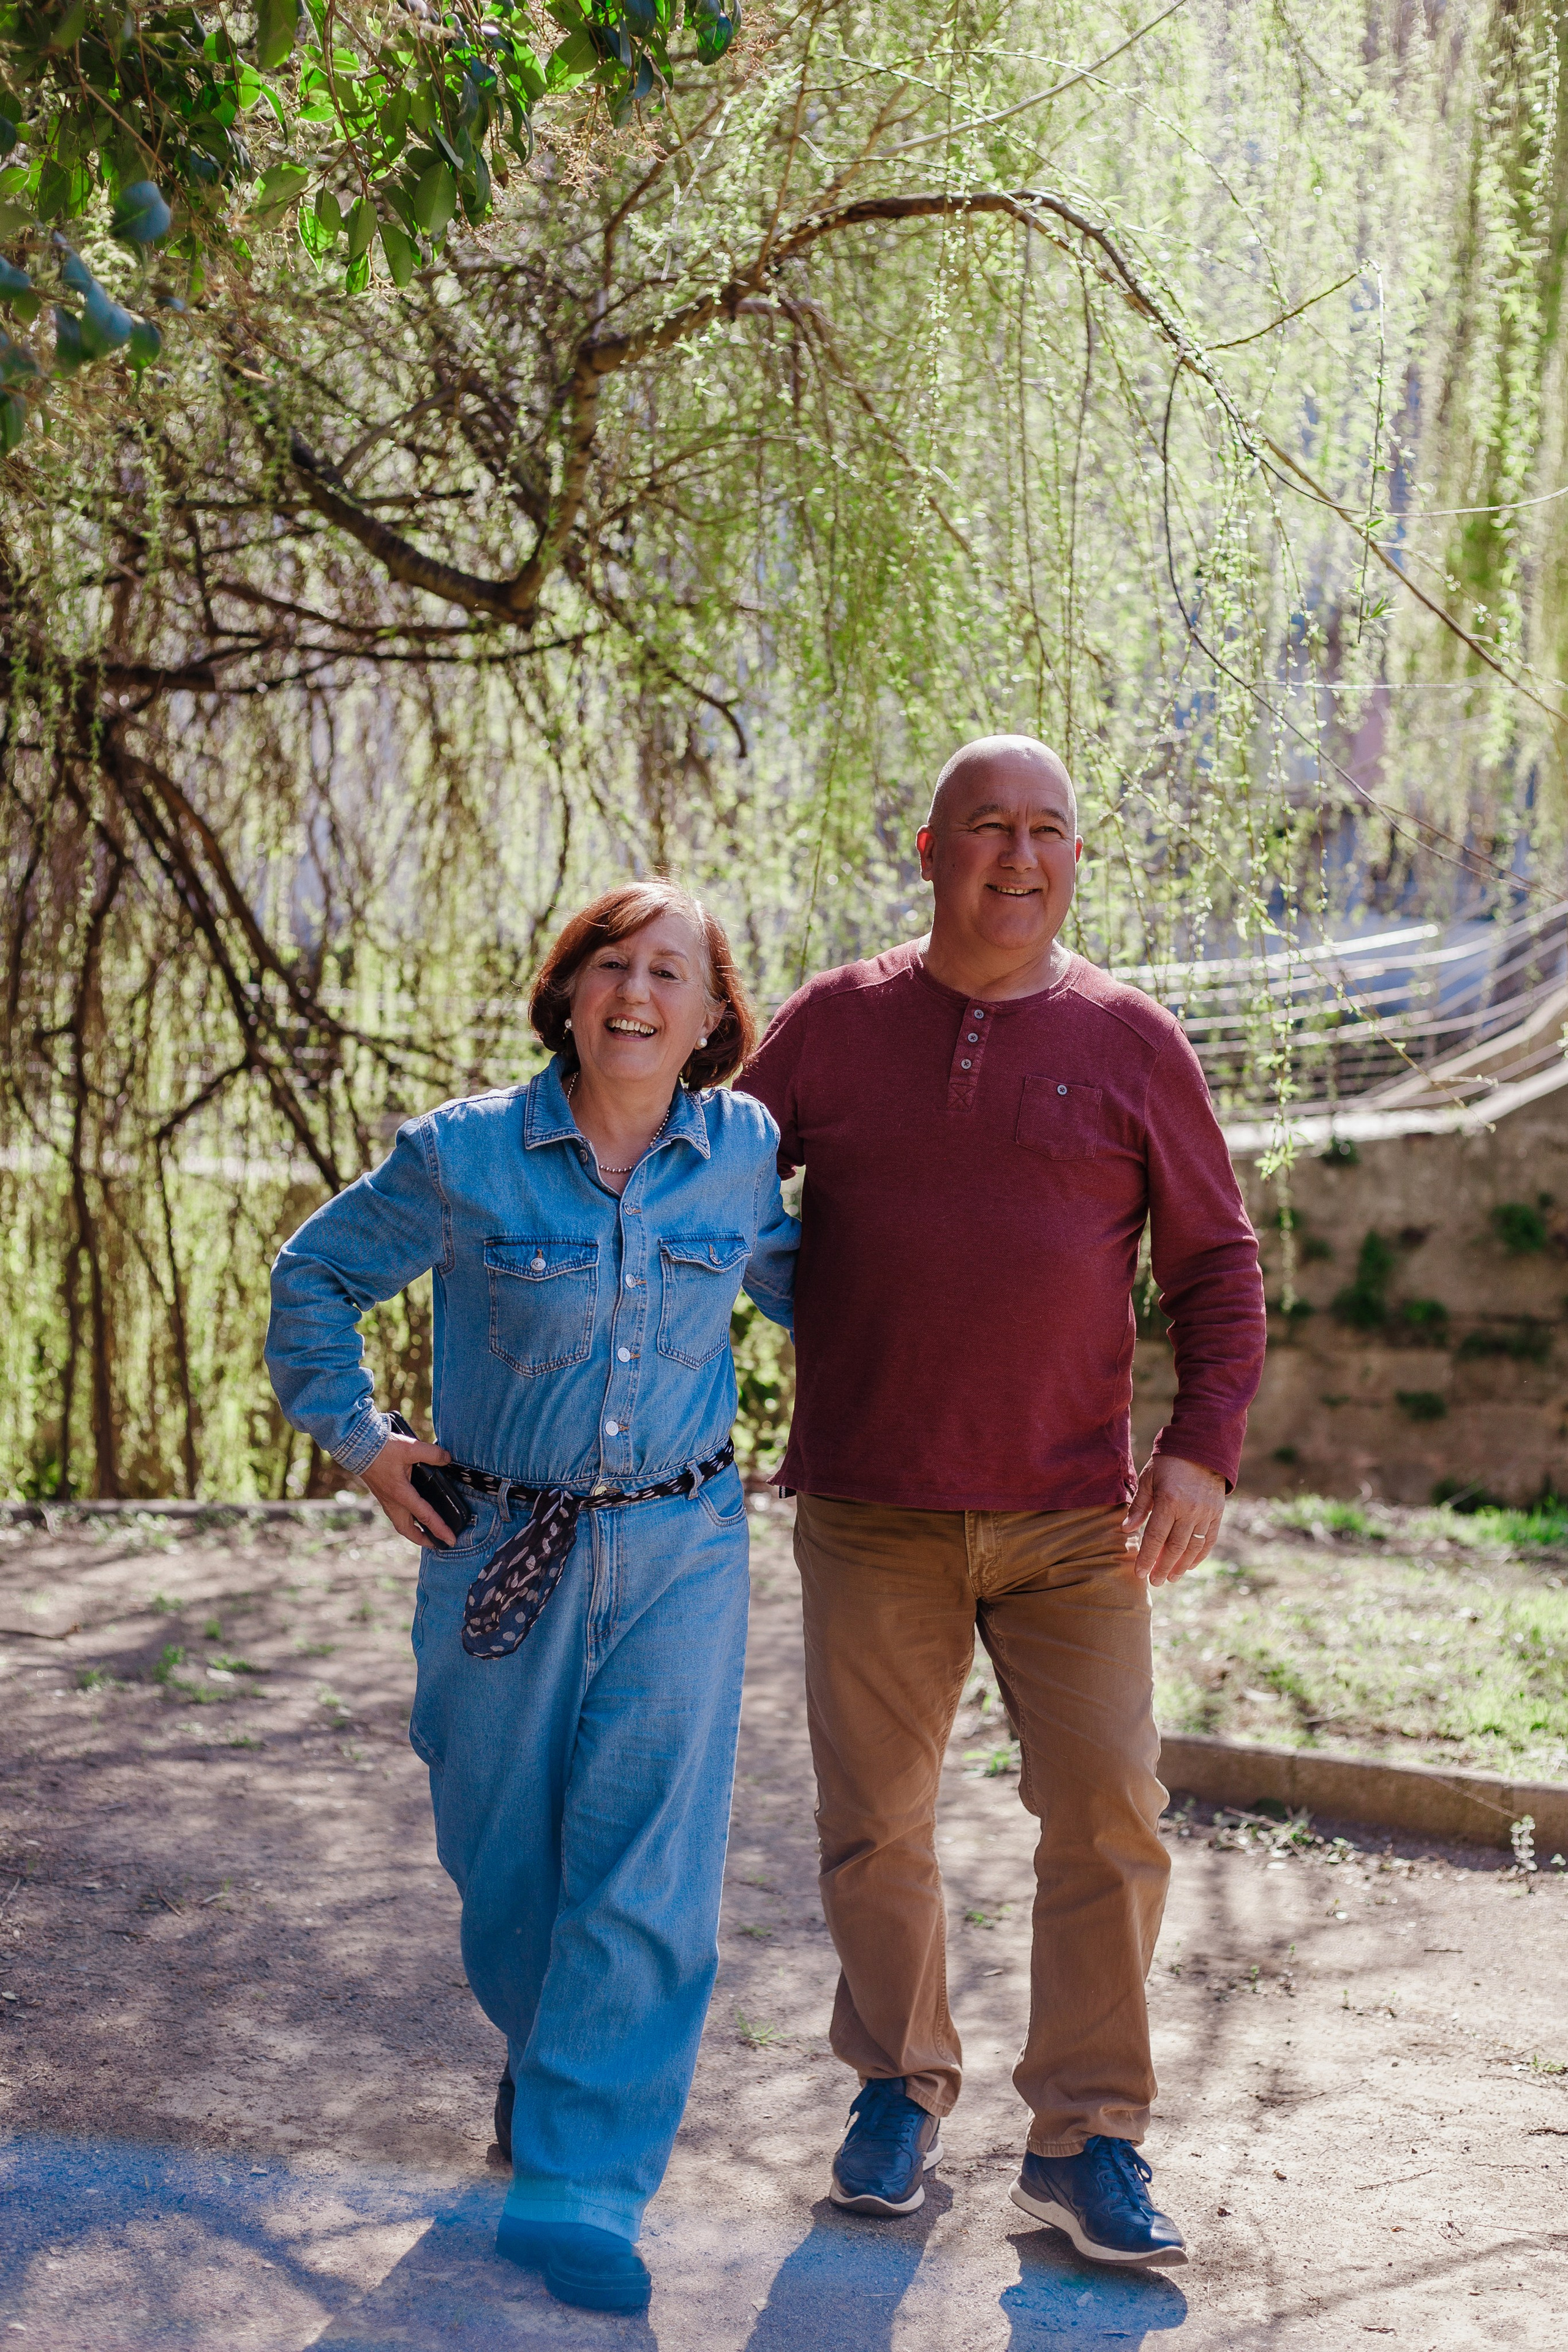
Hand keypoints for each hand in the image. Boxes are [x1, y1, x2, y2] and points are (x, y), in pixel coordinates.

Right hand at [359, 1430, 455, 1549]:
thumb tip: (447, 1458)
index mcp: (401, 1494)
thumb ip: (432, 1454)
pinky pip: (395, 1514)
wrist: (357, 1447)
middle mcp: (392, 1501)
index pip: (425, 1516)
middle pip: (407, 1530)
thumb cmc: (382, 1449)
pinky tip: (412, 1514)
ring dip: (413, 1532)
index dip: (440, 1529)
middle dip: (423, 1539)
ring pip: (400, 1523)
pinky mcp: (382, 1495)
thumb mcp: (410, 1448)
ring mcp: (385, 1499)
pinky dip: (406, 1520)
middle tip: (437, 1543)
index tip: (451, 1540)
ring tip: (426, 1533)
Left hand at [1123, 1454, 1225, 1586]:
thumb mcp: (1149, 1479)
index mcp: (1169, 1501)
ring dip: (1181, 1566)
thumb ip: (1139, 1506)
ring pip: (1193, 1548)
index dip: (1147, 1558)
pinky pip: (1209, 1540)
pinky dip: (1199, 1555)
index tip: (1139, 1573)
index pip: (1155, 1537)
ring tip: (1170, 1577)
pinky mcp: (1217, 1514)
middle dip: (1163, 1567)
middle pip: (1175, 1548)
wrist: (1202, 1448)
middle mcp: (1189, 1511)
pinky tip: (1189, 1565)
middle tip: (1155, 1582)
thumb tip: (1126, 1531)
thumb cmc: (1169, 1463)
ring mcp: (1205, 1514)